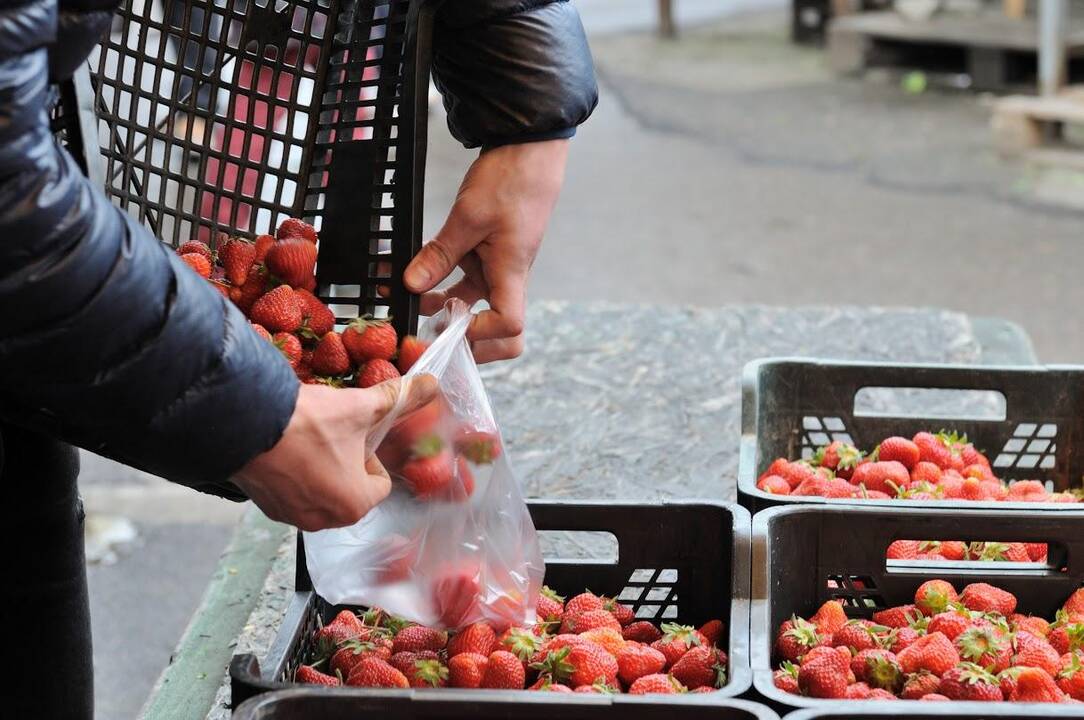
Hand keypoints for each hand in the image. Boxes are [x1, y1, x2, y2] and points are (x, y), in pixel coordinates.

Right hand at [234, 375, 436, 530]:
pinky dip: (293, 474)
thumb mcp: (360, 407)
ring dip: (320, 468)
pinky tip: (285, 449)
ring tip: (307, 439)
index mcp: (355, 505)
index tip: (355, 435)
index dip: (371, 454)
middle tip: (331, 435)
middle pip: (351, 489)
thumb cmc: (308, 422)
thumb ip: (398, 399)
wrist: (245, 424)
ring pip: (321, 491)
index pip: (380, 482)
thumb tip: (430, 385)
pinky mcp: (266, 507)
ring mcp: (292, 517)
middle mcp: (325, 520)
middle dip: (346, 463)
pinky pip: (292, 492)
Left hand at [405, 139, 569, 361]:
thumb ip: (440, 254)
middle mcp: (508, 278)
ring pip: (476, 308)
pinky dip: (443, 287)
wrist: (529, 150)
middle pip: (501, 332)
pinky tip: (417, 280)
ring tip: (411, 306)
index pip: (510, 325)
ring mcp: (498, 269)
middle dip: (469, 342)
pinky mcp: (488, 257)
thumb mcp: (468, 216)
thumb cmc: (511, 180)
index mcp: (512, 272)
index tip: (449, 326)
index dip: (482, 335)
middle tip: (431, 335)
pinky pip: (466, 283)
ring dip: (446, 314)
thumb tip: (412, 285)